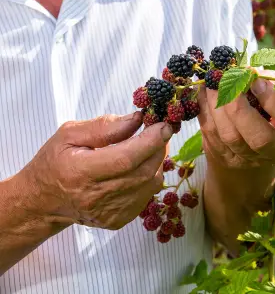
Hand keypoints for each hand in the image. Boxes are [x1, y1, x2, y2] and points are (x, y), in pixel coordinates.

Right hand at [19, 112, 172, 229]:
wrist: (44, 201)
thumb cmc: (55, 162)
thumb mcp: (70, 134)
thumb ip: (105, 126)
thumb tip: (138, 119)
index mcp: (81, 172)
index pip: (126, 158)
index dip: (151, 141)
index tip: (165, 125)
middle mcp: (97, 197)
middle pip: (143, 172)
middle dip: (158, 148)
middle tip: (160, 131)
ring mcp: (110, 213)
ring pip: (150, 184)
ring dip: (156, 161)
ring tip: (148, 147)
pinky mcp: (118, 220)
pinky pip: (147, 195)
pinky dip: (149, 176)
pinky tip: (139, 166)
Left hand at [198, 69, 274, 168]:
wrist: (249, 137)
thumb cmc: (267, 106)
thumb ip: (266, 82)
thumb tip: (245, 71)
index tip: (257, 81)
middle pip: (259, 139)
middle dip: (241, 109)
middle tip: (229, 83)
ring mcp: (251, 159)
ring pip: (231, 137)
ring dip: (217, 106)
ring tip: (212, 82)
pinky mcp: (228, 159)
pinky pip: (212, 136)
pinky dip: (205, 111)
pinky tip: (205, 94)